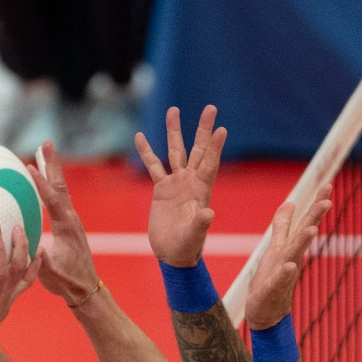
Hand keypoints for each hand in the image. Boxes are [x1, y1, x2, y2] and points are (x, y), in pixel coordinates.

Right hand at [28, 142, 103, 306]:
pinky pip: (58, 199)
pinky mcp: (68, 224)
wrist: (85, 288)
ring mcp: (71, 220)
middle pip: (60, 185)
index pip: (52, 199)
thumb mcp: (49, 270)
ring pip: (60, 189)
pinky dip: (50, 185)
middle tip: (47, 142)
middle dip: (53, 163)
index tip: (30, 165)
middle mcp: (71, 218)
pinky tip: (43, 180)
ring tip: (45, 150)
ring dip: (52, 169)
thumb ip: (38, 255)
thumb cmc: (67, 280)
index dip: (41, 183)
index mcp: (66, 226)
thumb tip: (22, 239)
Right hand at [140, 105, 226, 267]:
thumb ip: (200, 225)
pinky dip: (147, 152)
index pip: (209, 164)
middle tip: (210, 108)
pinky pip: (153, 166)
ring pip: (175, 151)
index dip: (215, 147)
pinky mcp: (162, 189)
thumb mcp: (194, 236)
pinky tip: (140, 137)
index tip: (221, 129)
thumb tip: (209, 214)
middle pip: (198, 149)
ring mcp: (176, 183)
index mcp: (201, 190)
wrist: (172, 254)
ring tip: (173, 110)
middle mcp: (191, 182)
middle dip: (203, 129)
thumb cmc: (187, 248)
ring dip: (175, 131)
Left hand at [245, 184, 329, 330]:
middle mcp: (291, 258)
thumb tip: (290, 202)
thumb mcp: (276, 247)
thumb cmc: (271, 279)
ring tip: (312, 229)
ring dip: (303, 242)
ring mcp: (283, 274)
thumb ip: (283, 226)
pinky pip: (279, 280)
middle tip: (328, 201)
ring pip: (294, 255)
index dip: (316, 205)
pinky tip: (290, 265)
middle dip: (315, 218)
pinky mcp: (271, 290)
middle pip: (304, 235)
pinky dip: (285, 273)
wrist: (264, 312)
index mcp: (290, 247)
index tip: (329, 185)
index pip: (306, 222)